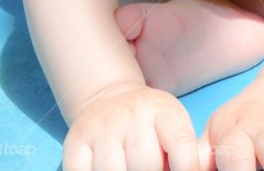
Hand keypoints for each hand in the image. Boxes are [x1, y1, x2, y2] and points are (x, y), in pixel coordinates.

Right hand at [63, 82, 203, 170]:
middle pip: (145, 166)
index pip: (182, 147)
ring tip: (129, 170)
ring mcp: (102, 126)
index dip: (187, 170)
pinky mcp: (76, 140)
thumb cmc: (151, 125)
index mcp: (164, 112)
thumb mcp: (173, 127)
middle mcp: (132, 115)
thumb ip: (183, 153)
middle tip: (150, 170)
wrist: (111, 99)